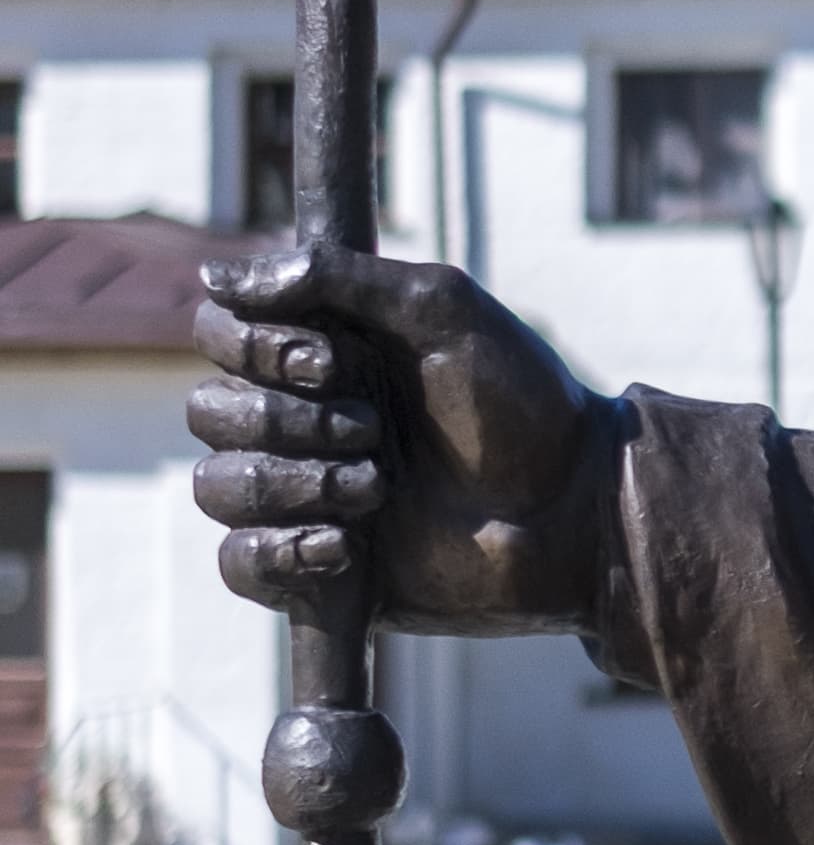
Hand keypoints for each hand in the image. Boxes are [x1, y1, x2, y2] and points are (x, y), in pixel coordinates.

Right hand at [188, 242, 614, 633]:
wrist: (573, 510)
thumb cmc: (522, 403)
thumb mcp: (441, 310)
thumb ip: (336, 276)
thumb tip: (217, 274)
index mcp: (324, 350)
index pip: (220, 333)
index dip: (255, 348)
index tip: (330, 361)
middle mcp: (304, 418)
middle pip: (210, 411)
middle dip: (288, 421)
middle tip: (375, 428)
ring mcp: (306, 495)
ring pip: (218, 486)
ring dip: (292, 483)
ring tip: (376, 487)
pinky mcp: (318, 571)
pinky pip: (238, 564)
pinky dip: (278, 553)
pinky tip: (343, 547)